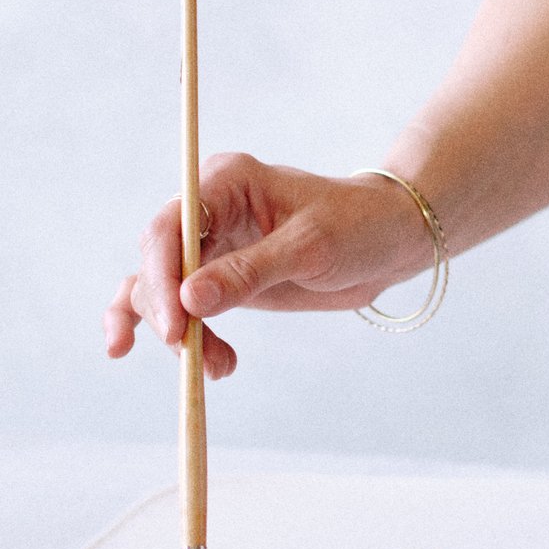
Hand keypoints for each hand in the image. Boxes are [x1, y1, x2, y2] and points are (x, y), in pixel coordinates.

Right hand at [103, 157, 432, 379]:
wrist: (389, 242)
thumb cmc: (357, 226)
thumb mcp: (310, 248)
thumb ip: (250, 271)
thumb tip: (189, 299)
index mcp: (226, 181)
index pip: (170, 228)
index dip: (162, 277)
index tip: (176, 324)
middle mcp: (208, 209)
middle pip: (159, 263)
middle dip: (169, 312)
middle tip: (193, 355)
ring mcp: (210, 244)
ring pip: (163, 290)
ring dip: (178, 332)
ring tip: (218, 367)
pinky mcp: (216, 276)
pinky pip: (174, 303)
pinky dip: (172, 332)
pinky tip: (180, 360)